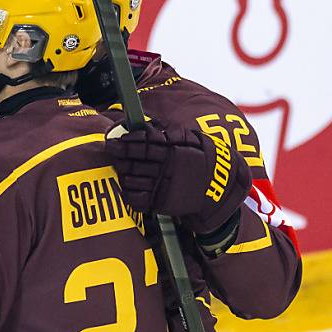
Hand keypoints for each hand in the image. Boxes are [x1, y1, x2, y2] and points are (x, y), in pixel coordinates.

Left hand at [105, 122, 250, 234]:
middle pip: (133, 162)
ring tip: (119, 167)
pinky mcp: (161, 204)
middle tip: (111, 150)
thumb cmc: (206, 162)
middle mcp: (167, 171)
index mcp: (174, 154)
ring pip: (131, 180)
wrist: (220, 192)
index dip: (127, 142)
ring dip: (122, 173)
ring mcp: (163, 189)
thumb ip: (175, 133)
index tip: (115, 139)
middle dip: (119, 155)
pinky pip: (136, 199)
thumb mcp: (197, 142)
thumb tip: (154, 126)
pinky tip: (125, 185)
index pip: (144, 146)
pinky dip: (127, 192)